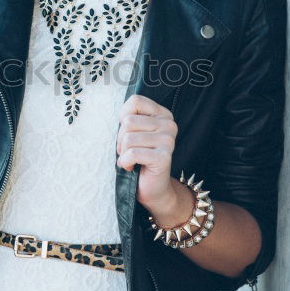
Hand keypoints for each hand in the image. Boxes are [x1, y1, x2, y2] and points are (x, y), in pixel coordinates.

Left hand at [116, 94, 178, 214]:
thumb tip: (121, 115)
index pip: (135, 101)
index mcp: (163, 114)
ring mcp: (168, 140)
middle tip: (128, 152)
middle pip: (128, 121)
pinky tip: (132, 167)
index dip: (123, 118)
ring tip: (131, 160)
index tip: (128, 133)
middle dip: (120, 139)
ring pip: (128, 138)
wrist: (153, 189)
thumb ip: (130, 118)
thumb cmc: (139, 159)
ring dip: (122, 153)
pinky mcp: (164, 157)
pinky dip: (125, 163)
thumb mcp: (133, 133)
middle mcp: (169, 125)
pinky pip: (132, 153)